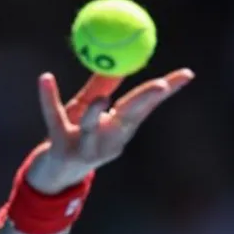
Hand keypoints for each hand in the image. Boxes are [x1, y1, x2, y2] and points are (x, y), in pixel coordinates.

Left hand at [25, 68, 194, 193]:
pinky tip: (45, 78)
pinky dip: (49, 98)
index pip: (147, 106)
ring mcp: (85, 148)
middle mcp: (108, 141)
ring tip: (101, 100)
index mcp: (119, 129)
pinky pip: (54, 119)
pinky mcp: (59, 149)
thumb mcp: (89, 110)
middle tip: (160, 85)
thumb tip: (120, 58)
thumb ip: (103, 86)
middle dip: (145, 101)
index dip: (167, 91)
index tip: (187, 74)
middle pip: (129, 118)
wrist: (52, 176)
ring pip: (92, 128)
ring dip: (96, 114)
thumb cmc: (74, 137)